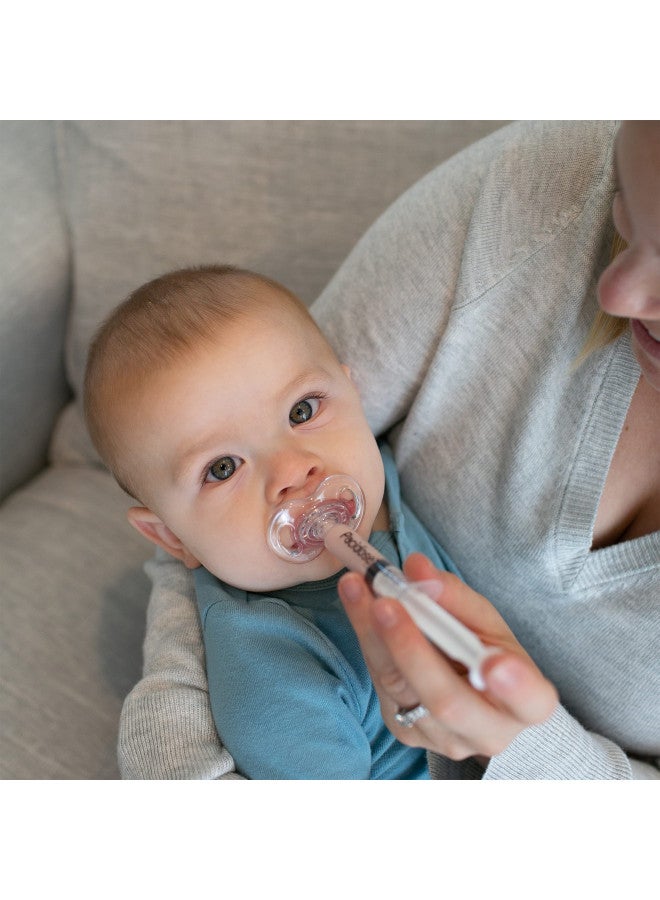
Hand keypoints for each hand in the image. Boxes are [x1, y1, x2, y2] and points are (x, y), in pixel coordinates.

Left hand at [338, 553, 558, 760]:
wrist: (468, 693)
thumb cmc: (488, 652)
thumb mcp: (486, 621)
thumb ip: (455, 597)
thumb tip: (417, 569)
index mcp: (529, 702)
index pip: (528, 700)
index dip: (515, 686)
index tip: (495, 663)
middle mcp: (489, 732)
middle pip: (447, 699)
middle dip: (411, 649)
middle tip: (385, 604)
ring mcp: (443, 739)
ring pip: (401, 687)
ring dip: (372, 634)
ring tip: (356, 588)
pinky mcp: (406, 731)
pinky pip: (382, 685)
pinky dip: (368, 641)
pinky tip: (358, 606)